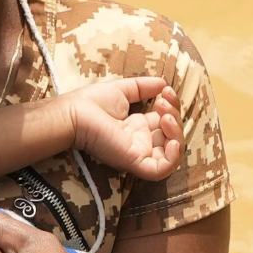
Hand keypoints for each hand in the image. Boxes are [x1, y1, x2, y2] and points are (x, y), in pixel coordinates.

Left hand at [63, 75, 179, 181]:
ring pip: (171, 154)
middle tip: (163, 102)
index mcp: (137, 127)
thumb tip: (163, 82)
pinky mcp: (135, 162)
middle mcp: (140, 142)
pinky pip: (162, 169)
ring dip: (176, 133)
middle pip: (171, 136)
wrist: (75, 114)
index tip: (165, 90)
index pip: (165, 122)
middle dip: (175, 116)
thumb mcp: (123, 90)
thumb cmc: (91, 103)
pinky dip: (173, 156)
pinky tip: (171, 139)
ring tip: (165, 116)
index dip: (171, 106)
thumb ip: (143, 87)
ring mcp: (139, 153)